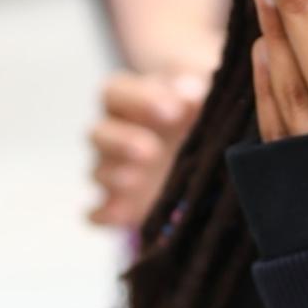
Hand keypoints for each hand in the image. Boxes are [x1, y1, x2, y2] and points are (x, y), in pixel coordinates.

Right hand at [87, 69, 209, 227]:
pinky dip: (104, 214)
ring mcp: (117, 171)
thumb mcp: (204, 94)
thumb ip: (195, 92)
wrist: (208, 145)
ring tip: (137, 181)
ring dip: (115, 177)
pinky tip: (119, 215)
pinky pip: (98, 212)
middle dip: (121, 143)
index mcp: (130, 101)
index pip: (115, 93)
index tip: (174, 110)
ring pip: (98, 172)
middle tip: (151, 151)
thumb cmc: (200, 112)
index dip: (139, 100)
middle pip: (99, 134)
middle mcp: (116, 135)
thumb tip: (191, 95)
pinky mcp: (122, 205)